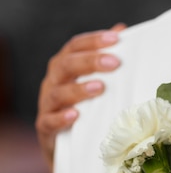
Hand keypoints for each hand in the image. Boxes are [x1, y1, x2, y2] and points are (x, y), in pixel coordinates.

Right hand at [36, 23, 124, 171]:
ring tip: (99, 88)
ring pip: (58, 93)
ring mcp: (47, 104)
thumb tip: (122, 29)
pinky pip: (49, 121)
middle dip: (89, 62)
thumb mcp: (95, 79)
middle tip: (114, 63)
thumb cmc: (87, 104)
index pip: (75, 46)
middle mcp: (53, 81)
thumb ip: (105, 55)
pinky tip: (75, 115)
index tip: (116, 39)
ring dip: (78, 89)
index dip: (94, 41)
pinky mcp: (45, 128)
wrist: (68, 143)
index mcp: (65, 66)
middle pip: (66, 65)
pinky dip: (61, 118)